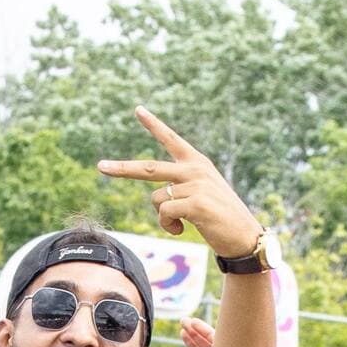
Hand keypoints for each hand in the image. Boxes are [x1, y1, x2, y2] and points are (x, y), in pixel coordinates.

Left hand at [98, 108, 261, 258]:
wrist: (245, 237)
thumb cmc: (221, 218)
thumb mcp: (202, 195)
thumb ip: (181, 188)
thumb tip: (159, 199)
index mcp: (197, 163)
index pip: (172, 139)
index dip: (154, 125)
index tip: (138, 110)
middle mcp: (195, 170)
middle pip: (149, 168)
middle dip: (122, 169)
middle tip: (100, 167)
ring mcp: (196, 185)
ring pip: (156, 200)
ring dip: (162, 217)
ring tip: (182, 224)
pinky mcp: (196, 203)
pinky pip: (164, 213)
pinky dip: (168, 226)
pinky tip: (183, 230)